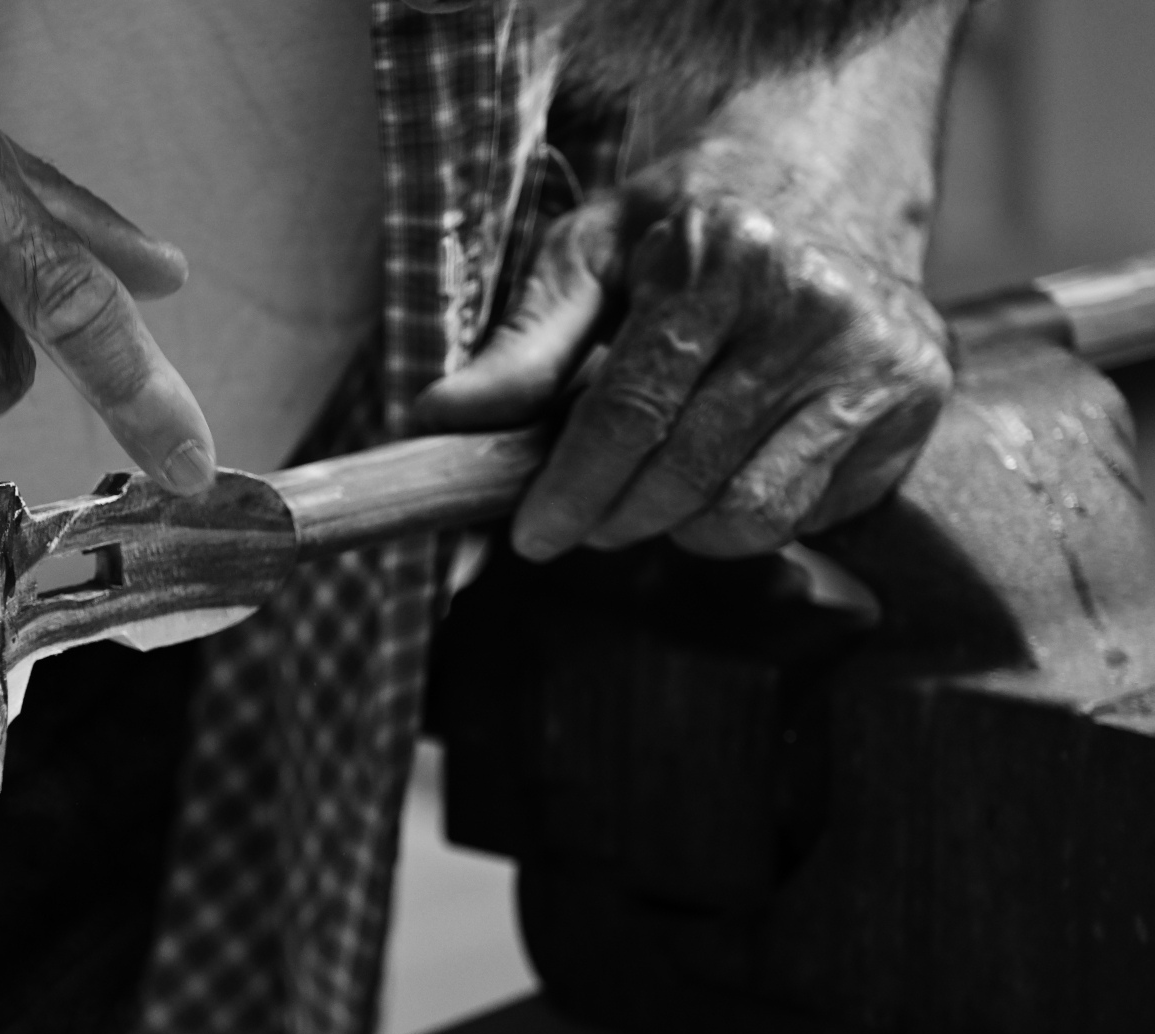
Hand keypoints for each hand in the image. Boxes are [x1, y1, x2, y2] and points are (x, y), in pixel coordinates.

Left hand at [416, 6, 961, 557]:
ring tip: (649, 492)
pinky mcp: (914, 401)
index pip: (630, 412)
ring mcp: (875, 357)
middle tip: (581, 520)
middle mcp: (811, 304)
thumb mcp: (591, 252)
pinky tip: (725, 472)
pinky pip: (807, 513)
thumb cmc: (686, 222)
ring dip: (678, 528)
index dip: (572, 489)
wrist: (825, 176)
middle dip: (613, 518)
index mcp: (721, 255)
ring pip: (749, 513)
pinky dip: (745, 519)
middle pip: (685, 474)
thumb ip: (520, 343)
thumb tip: (438, 417)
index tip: (531, 537)